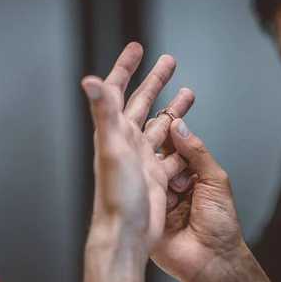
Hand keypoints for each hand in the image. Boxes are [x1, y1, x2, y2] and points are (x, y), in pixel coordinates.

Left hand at [81, 42, 193, 281]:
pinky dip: (182, 139)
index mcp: (114, 131)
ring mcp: (143, 158)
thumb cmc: (116, 196)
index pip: (116, 90)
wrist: (127, 233)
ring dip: (173, 107)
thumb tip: (89, 81)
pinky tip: (191, 132)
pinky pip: (172, 150)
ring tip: (188, 91)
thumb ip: (103, 113)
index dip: (125, 67)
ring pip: (160, 124)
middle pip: (141, 102)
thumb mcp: (111, 149)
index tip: (137, 47)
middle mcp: (126, 142)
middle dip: (154, 80)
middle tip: (169, 60)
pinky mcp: (156, 175)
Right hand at [151, 119, 244, 281]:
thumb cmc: (221, 225)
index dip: (169, 130)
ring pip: (147, 172)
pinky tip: (153, 186)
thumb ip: (197, 152)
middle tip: (154, 133)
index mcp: (189, 174)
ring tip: (166, 174)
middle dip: (156, 146)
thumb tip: (179, 126)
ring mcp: (155, 197)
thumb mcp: (215, 181)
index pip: (175, 147)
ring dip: (156, 169)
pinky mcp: (145, 212)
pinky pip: (141, 193)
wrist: (213, 261)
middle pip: (157, 156)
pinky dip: (147, 188)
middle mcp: (170, 183)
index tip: (164, 113)